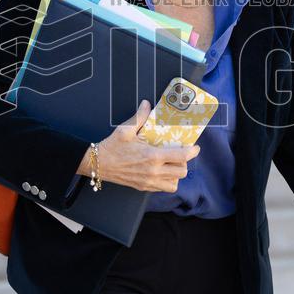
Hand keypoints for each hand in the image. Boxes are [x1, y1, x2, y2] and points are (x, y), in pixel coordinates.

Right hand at [77, 100, 199, 192]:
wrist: (97, 164)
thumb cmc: (111, 147)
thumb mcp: (126, 129)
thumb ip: (140, 116)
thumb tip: (147, 104)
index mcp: (152, 156)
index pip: (182, 156)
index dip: (192, 152)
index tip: (195, 147)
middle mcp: (153, 171)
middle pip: (182, 172)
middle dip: (185, 163)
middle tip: (180, 154)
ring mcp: (148, 181)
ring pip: (174, 183)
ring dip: (176, 175)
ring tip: (171, 165)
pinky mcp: (143, 187)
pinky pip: (162, 188)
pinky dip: (166, 181)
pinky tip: (161, 171)